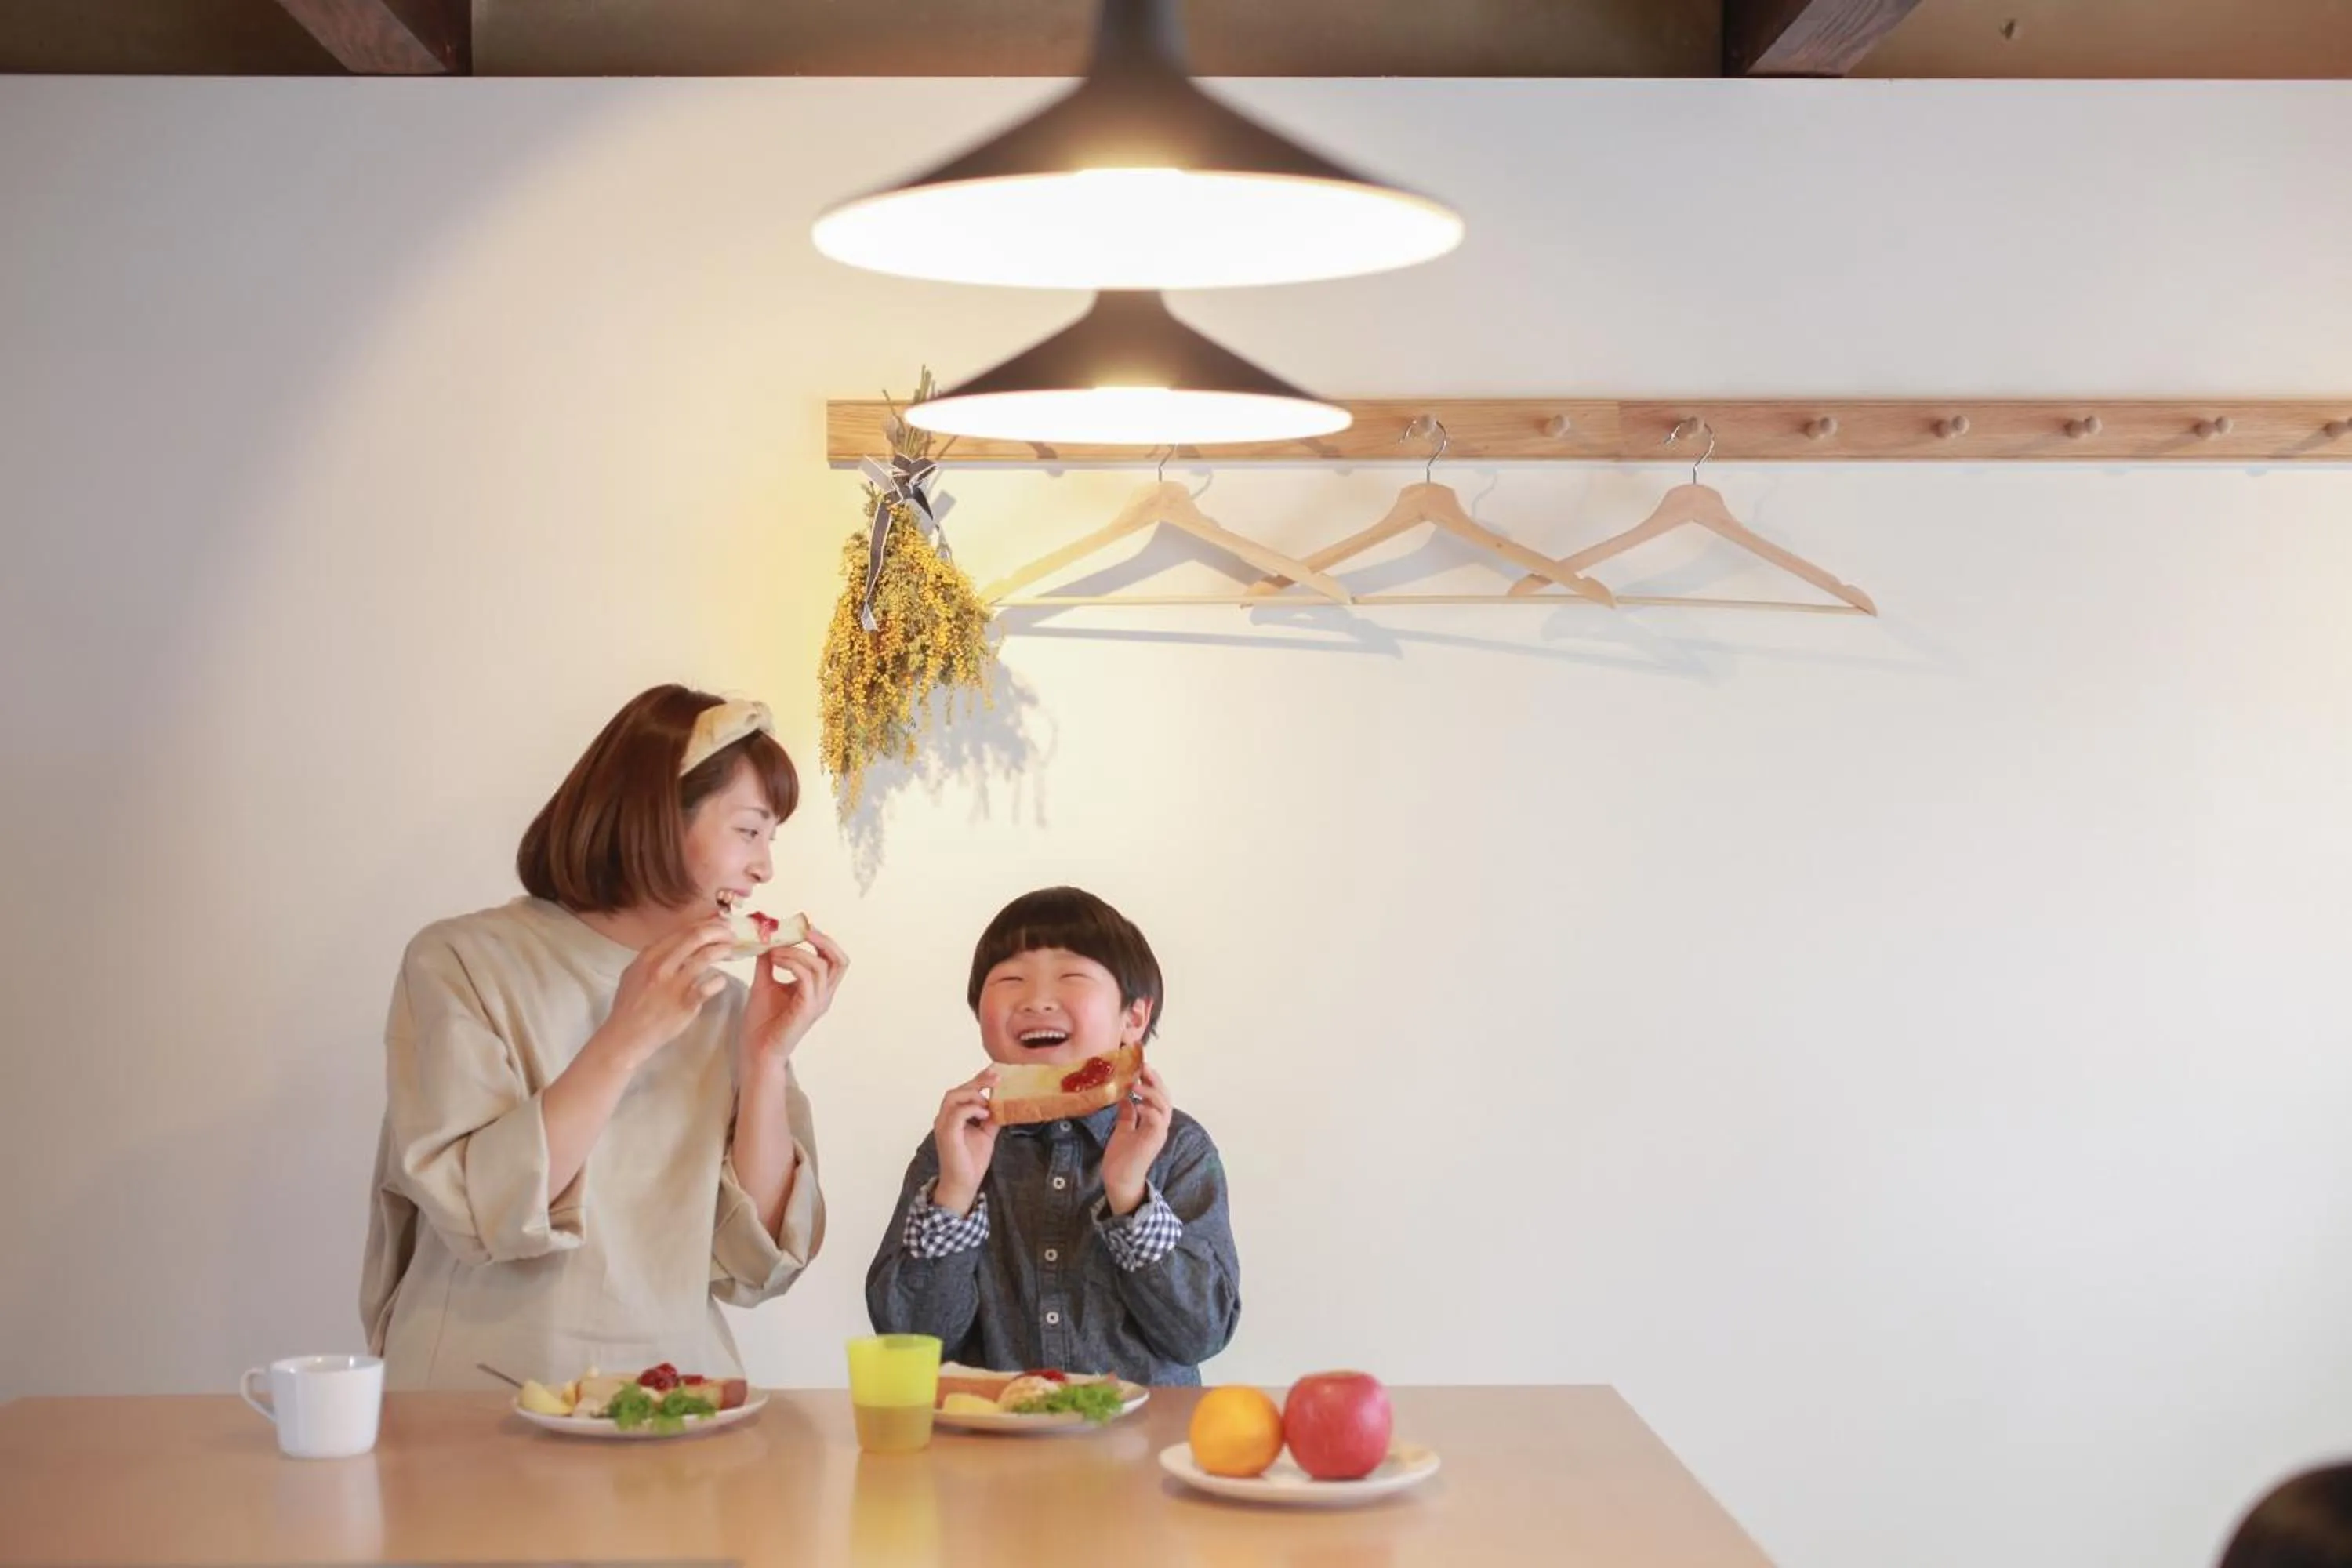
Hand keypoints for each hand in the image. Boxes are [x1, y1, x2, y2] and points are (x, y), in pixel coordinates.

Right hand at [601, 918, 733, 1068]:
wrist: (625, 1036)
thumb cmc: (630, 1006)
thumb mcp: (635, 973)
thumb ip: (655, 957)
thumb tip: (678, 944)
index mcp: (649, 955)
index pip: (682, 930)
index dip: (704, 924)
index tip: (717, 924)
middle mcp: (661, 965)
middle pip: (696, 936)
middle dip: (718, 930)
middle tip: (731, 933)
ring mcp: (673, 984)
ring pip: (706, 956)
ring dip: (723, 950)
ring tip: (732, 950)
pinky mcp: (685, 1003)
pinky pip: (710, 986)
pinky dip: (719, 981)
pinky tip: (720, 981)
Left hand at [740, 923, 848, 1076]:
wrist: (755, 1051)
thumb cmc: (762, 1023)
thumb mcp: (764, 983)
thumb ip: (769, 963)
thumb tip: (765, 939)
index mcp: (818, 990)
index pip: (834, 959)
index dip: (821, 940)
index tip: (800, 927)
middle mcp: (823, 996)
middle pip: (840, 960)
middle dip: (822, 940)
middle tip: (802, 929)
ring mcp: (818, 1003)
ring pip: (819, 965)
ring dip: (795, 951)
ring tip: (773, 950)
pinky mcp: (807, 1010)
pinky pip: (807, 977)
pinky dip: (791, 963)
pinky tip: (774, 960)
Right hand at [929, 1066, 1000, 1217]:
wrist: (964, 1184)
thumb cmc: (971, 1160)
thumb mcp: (986, 1134)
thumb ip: (991, 1118)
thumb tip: (1003, 1103)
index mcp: (953, 1116)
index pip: (963, 1091)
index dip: (978, 1079)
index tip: (995, 1071)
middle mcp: (945, 1117)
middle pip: (957, 1090)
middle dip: (978, 1081)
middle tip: (997, 1078)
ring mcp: (943, 1125)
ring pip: (953, 1096)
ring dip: (973, 1094)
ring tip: (988, 1102)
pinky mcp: (947, 1133)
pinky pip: (957, 1113)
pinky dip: (971, 1109)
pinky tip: (984, 1114)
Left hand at [1101, 1063, 1171, 1216]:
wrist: (1120, 1181)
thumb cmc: (1121, 1158)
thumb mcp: (1123, 1129)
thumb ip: (1127, 1114)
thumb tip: (1125, 1097)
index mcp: (1153, 1121)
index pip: (1158, 1095)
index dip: (1153, 1080)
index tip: (1141, 1065)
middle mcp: (1159, 1126)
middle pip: (1165, 1097)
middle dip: (1155, 1080)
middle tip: (1143, 1067)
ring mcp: (1158, 1134)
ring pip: (1164, 1107)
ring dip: (1151, 1093)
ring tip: (1135, 1084)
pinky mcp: (1153, 1141)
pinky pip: (1157, 1121)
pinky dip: (1149, 1110)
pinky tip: (1136, 1103)